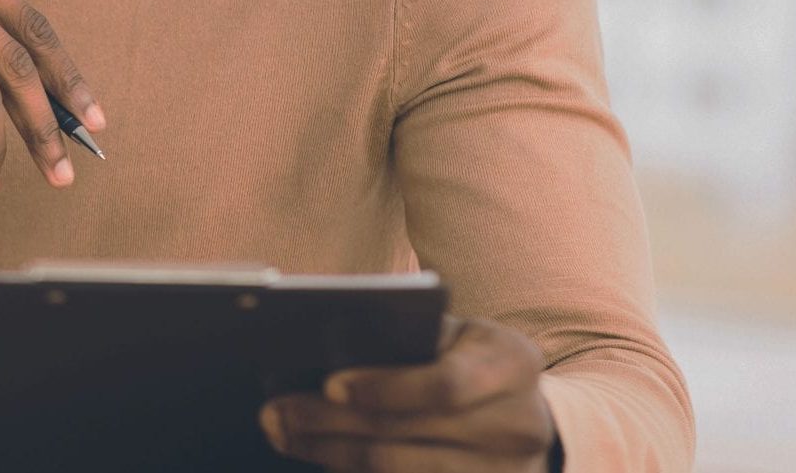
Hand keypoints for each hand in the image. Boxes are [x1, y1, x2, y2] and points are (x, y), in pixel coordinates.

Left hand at [260, 316, 558, 470]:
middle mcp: (520, 424)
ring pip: (399, 470)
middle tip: (275, 412)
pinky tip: (320, 458)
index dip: (385, 388)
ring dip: (331, 453)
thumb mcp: (450, 335)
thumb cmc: (465, 359)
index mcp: (513, 363)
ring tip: (283, 434)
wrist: (518, 413)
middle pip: (410, 432)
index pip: (447, 384)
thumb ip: (404, 336)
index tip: (329, 385)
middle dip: (331, 422)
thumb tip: (322, 349)